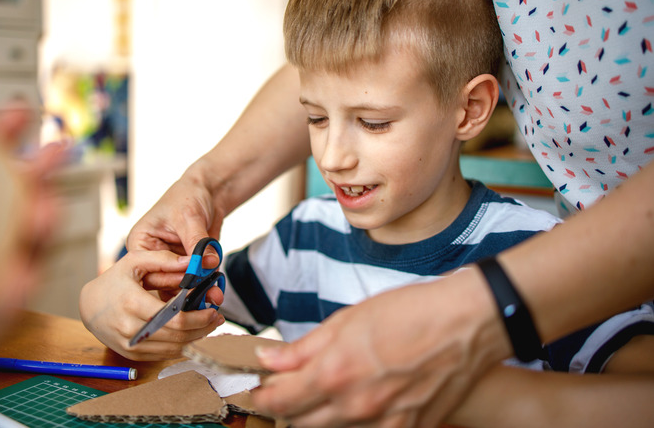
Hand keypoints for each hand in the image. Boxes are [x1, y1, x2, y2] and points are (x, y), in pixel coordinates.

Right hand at [79, 250, 225, 360]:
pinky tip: (192, 333)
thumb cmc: (114, 281)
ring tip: (209, 325)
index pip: (175, 318)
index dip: (199, 317)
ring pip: (174, 349)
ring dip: (196, 338)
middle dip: (203, 328)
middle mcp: (131, 329)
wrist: (89, 306)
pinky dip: (182, 345)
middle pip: (178, 336)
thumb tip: (192, 262)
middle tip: (217, 318)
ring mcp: (131, 345)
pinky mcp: (133, 355)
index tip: (214, 310)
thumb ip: (164, 259)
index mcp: (132, 303)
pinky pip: (164, 355)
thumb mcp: (135, 261)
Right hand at [125, 162, 225, 294]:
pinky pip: (193, 283)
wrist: (207, 192)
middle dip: (185, 287)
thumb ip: (197, 242)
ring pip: (179, 287)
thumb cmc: (188, 196)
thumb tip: (207, 264)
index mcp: (141, 244)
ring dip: (197, 291)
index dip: (169, 275)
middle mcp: (153, 258)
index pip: (149, 268)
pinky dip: (205, 286)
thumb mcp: (189, 217)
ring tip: (214, 294)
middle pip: (162, 283)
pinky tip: (216, 289)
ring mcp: (170, 264)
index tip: (190, 279)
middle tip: (206, 290)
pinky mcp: (187, 267)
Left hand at [253, 271, 509, 427]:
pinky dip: (357, 424)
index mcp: (334, 374)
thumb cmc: (409, 313)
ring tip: (331, 392)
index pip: (278, 401)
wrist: (468, 325)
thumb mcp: (347, 320)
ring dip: (322, 417)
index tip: (261, 388)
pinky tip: (363, 401)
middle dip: (289, 408)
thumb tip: (266, 360)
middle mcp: (355, 406)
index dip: (263, 396)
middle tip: (293, 388)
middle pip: (300, 424)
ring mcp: (384, 425)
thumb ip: (303, 347)